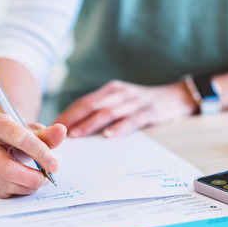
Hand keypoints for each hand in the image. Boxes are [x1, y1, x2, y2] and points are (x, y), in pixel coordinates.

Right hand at [0, 112, 66, 197]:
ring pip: (5, 183)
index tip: (55, 165)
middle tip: (47, 178)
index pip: (20, 139)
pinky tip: (25, 183)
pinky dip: (18, 191)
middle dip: (32, 177)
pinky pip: (0, 192)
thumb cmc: (17, 132)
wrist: (0, 137)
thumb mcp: (32, 129)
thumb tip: (61, 132)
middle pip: (8, 168)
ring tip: (39, 179)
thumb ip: (47, 134)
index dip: (40, 153)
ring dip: (28, 186)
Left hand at [54, 80, 196, 137]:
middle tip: (57, 132)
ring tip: (77, 135)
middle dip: (73, 118)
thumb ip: (102, 110)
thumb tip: (75, 128)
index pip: (84, 102)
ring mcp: (135, 101)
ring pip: (108, 112)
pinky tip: (108, 136)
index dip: (67, 114)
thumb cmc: (143, 104)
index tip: (51, 126)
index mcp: (110, 90)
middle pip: (91, 105)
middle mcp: (120, 92)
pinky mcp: (150, 110)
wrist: (177, 96)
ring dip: (91, 124)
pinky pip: (132, 120)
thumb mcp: (121, 101)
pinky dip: (119, 127)